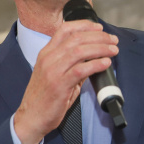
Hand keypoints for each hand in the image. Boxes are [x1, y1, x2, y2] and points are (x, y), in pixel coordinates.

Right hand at [13, 19, 117, 143]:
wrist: (31, 117)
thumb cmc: (44, 98)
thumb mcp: (54, 75)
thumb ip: (71, 65)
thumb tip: (92, 59)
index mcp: (46, 53)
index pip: (65, 29)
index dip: (84, 25)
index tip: (99, 28)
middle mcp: (48, 58)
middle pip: (76, 38)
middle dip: (98, 36)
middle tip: (113, 40)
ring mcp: (52, 71)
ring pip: (80, 51)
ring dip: (101, 48)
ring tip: (113, 50)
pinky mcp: (59, 84)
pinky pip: (81, 69)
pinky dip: (96, 64)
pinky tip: (106, 63)